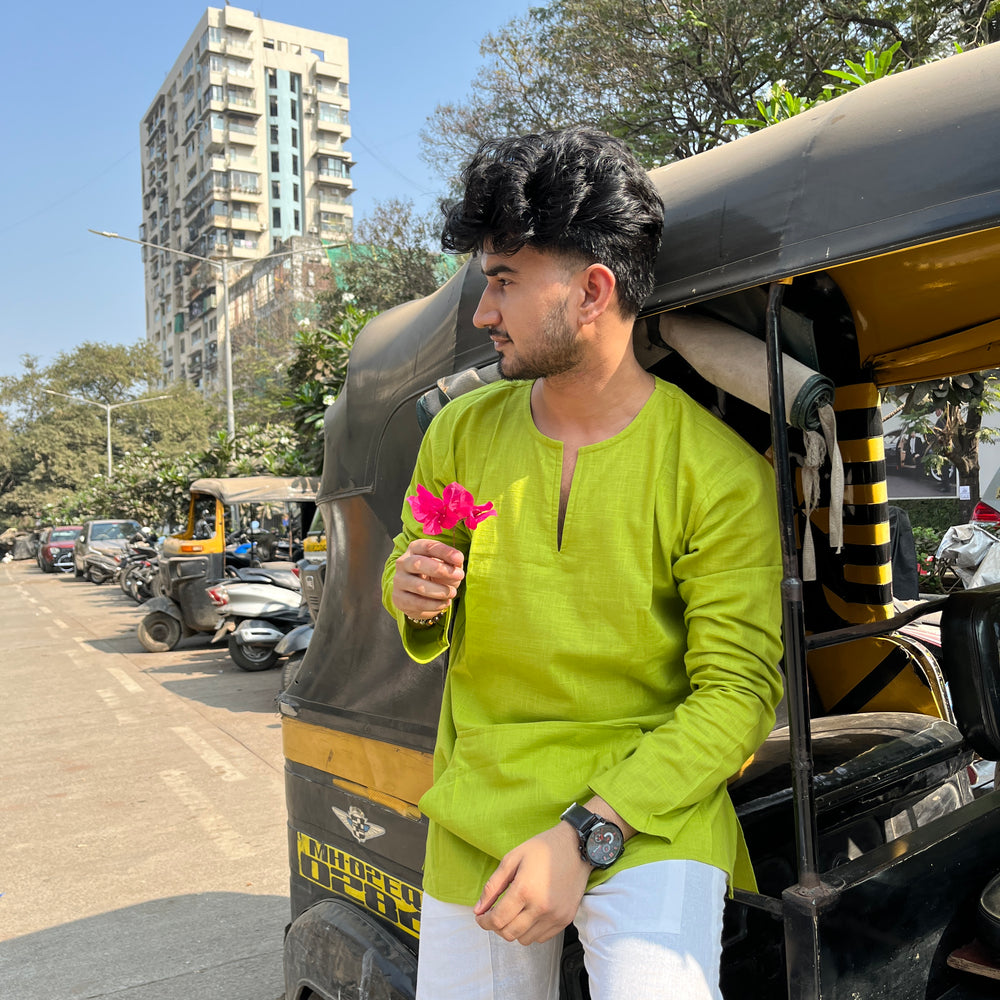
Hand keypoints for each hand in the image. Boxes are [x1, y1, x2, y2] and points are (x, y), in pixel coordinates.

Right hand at [391, 538, 464, 619]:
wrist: (421, 596)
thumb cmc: (437, 575)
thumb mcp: (447, 565)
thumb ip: (453, 561)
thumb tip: (457, 559)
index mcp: (415, 549)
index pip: (427, 547)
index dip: (444, 552)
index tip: (459, 558)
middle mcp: (403, 563)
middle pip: (417, 564)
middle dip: (440, 570)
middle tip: (460, 575)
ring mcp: (399, 581)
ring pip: (418, 586)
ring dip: (440, 591)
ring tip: (453, 593)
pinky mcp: (399, 599)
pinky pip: (418, 603)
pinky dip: (435, 604)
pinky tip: (445, 603)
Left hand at [474, 822, 590, 945]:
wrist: (576, 846)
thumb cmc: (543, 848)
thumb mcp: (512, 858)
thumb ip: (493, 886)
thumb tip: (478, 909)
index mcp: (525, 890)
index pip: (498, 920)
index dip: (484, 922)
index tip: (481, 917)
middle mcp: (541, 907)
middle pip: (509, 933)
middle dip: (497, 927)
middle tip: (495, 914)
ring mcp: (555, 916)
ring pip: (525, 939)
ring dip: (514, 930)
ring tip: (514, 913)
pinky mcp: (565, 920)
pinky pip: (541, 938)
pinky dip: (531, 931)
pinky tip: (530, 914)